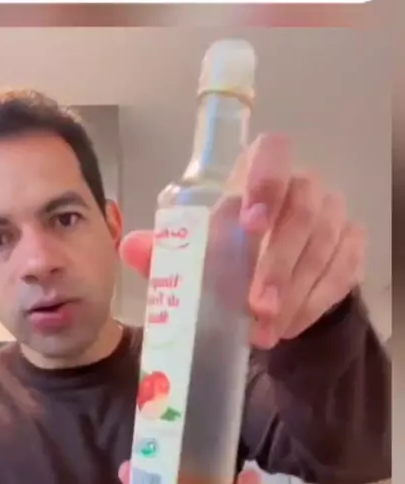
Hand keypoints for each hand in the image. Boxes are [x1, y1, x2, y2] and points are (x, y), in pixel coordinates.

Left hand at [120, 134, 366, 348]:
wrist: (273, 281)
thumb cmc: (228, 255)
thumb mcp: (194, 254)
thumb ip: (165, 250)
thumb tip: (131, 246)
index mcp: (257, 174)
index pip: (272, 153)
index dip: (265, 182)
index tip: (249, 225)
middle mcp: (303, 186)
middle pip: (303, 209)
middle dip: (278, 263)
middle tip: (256, 307)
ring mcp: (334, 216)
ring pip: (325, 246)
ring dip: (295, 292)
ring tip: (265, 330)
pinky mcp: (351, 249)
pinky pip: (342, 273)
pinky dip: (314, 304)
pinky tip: (288, 327)